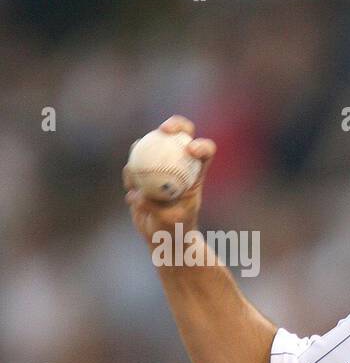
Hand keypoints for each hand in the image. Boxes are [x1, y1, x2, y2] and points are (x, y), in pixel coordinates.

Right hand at [123, 115, 215, 244]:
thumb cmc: (176, 230)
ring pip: (149, 148)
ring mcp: (160, 165)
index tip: (191, 150)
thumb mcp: (169, 222)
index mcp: (196, 173)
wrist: (164, 237)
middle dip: (175, 125)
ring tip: (138, 183)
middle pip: (180, 135)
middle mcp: (179, 163)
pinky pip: (132, 167)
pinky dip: (130, 178)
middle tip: (163, 130)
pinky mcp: (142, 171)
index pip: (206, 152)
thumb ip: (155, 207)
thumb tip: (137, 193)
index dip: (201, 146)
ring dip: (141, 159)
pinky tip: (132, 192)